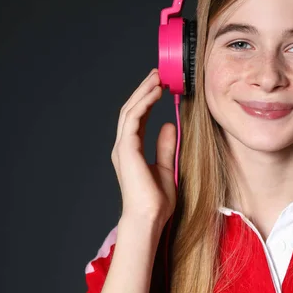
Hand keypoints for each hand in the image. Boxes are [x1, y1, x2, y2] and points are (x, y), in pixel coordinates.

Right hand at [110, 68, 176, 228]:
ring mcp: (123, 147)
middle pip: (131, 109)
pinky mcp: (126, 149)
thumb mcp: (166, 167)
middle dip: (144, 90)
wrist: (149, 218)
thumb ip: (165, 146)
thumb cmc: (156, 200)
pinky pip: (133, 119)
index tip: (159, 85)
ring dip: (143, 91)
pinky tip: (155, 92)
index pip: (137, 118)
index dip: (147, 100)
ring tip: (157, 77)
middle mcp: (123, 146)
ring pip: (130, 110)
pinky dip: (144, 103)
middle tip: (157, 74)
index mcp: (131, 150)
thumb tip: (169, 125)